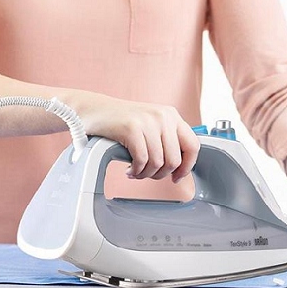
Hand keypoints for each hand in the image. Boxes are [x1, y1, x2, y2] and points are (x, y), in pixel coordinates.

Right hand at [71, 91, 198, 182]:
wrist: (94, 110)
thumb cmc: (121, 122)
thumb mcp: (151, 125)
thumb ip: (167, 140)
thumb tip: (180, 168)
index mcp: (172, 115)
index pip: (193, 145)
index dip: (187, 166)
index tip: (177, 177)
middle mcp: (163, 116)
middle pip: (175, 160)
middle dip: (161, 174)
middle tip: (149, 175)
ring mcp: (148, 121)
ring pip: (158, 163)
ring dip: (146, 174)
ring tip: (137, 172)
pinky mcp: (132, 128)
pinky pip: (142, 161)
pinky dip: (136, 171)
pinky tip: (130, 170)